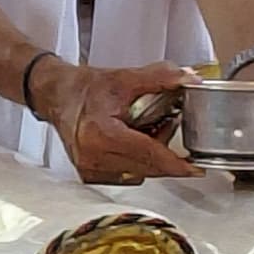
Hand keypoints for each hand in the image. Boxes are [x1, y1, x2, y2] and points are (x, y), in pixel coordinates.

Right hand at [33, 57, 194, 186]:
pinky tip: (132, 143)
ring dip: (150, 158)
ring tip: (145, 131)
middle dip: (165, 153)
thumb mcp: (124, 77)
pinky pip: (126, 175)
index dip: (176, 163)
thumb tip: (191, 79)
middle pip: (146, 168)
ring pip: (138, 174)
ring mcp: (89, 169)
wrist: (56, 95)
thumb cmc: (84, 88)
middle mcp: (93, 157)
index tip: (197, 169)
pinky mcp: (89, 175)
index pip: (149, 155)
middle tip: (167, 126)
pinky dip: (136, 162)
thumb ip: (160, 77)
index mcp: (101, 135)